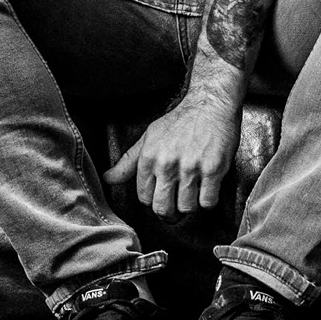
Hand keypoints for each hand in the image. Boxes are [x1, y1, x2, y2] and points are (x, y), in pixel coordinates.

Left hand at [106, 85, 242, 216]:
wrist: (209, 105)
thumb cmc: (180, 122)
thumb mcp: (148, 138)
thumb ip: (127, 162)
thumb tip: (107, 179)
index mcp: (149, 158)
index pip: (144, 198)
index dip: (154, 200)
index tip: (162, 196)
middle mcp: (167, 164)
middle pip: (163, 208)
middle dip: (169, 213)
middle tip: (176, 208)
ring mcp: (190, 167)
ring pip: (186, 208)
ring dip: (190, 206)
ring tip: (193, 194)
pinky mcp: (213, 169)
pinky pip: (208, 201)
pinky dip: (208, 200)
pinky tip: (207, 189)